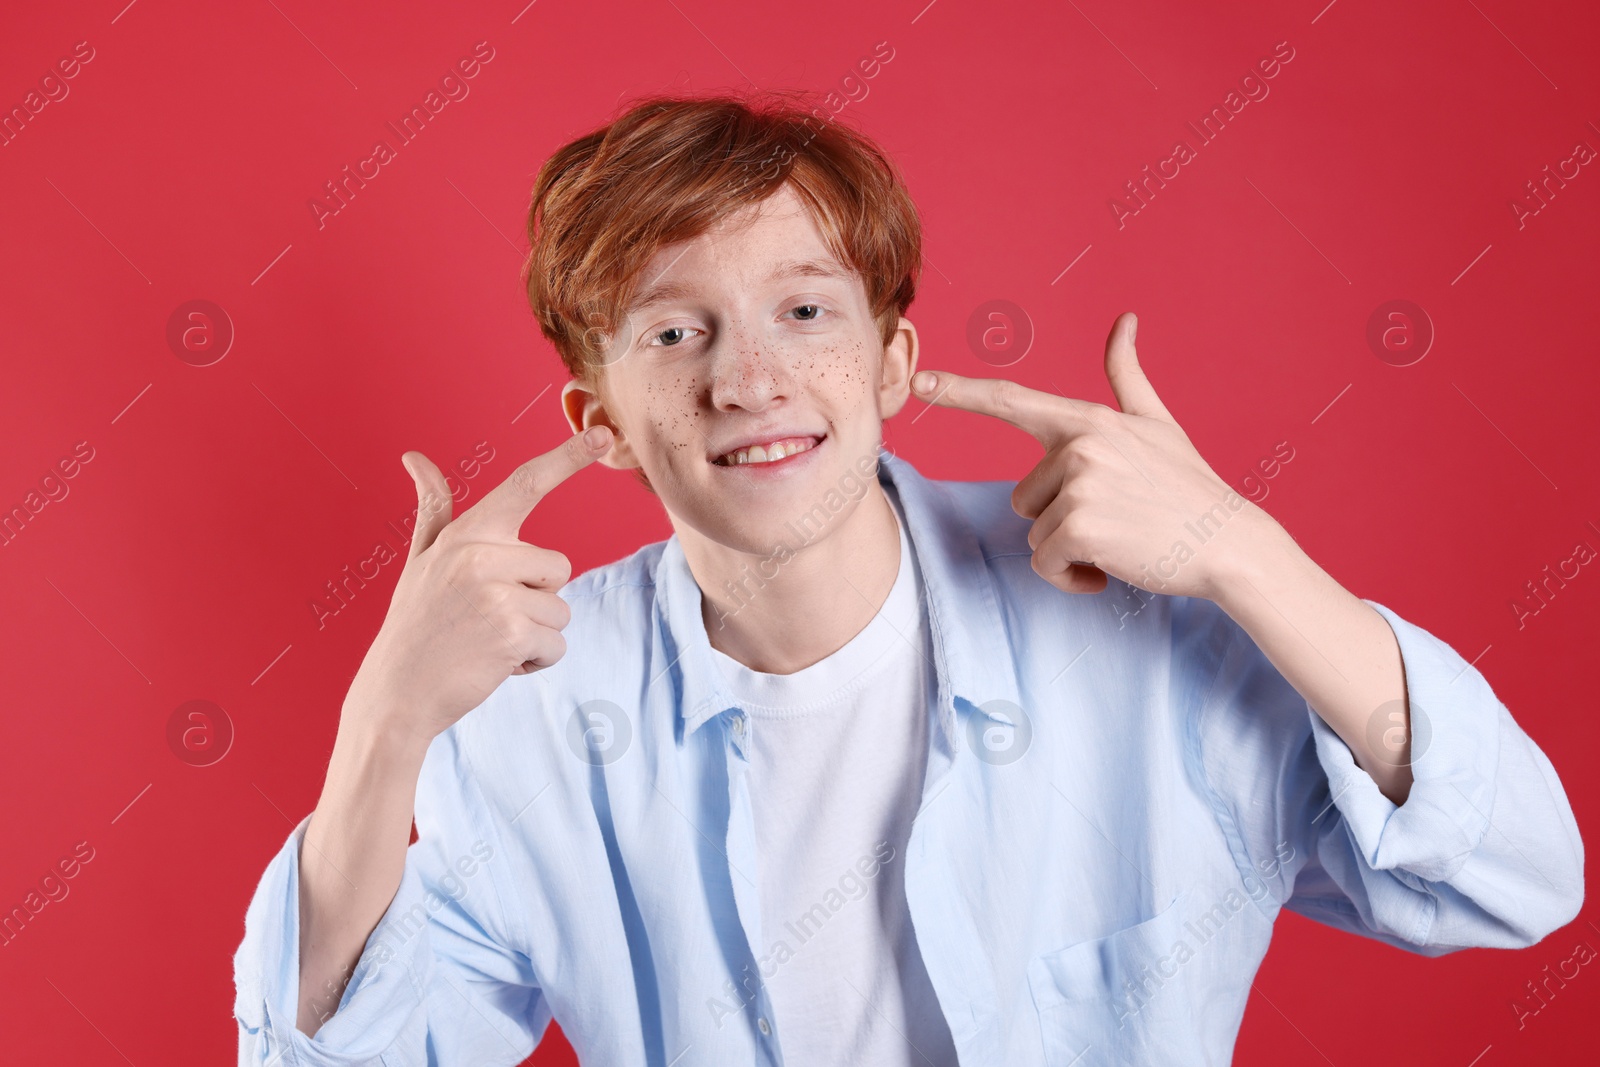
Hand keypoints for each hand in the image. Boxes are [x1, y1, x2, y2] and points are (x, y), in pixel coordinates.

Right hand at [344, 426, 613, 741]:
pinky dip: (535, 662)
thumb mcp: (421, 562)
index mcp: (466, 534)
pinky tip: (494, 664)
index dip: (567, 458)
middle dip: (535, 598)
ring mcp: (498, 594)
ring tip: (486, 641)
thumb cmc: (416, 625)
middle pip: (559, 567)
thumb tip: (415, 457)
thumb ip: (433, 510)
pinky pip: (556, 645)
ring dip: (534, 634)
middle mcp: (481, 555)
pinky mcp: (513, 632)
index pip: (525, 484)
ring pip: (561, 610)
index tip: (603, 434)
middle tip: (486, 618)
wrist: (395, 695)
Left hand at [910, 312, 1273, 599]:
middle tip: (1116, 519)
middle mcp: (1080, 444)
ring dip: (1069, 549)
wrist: (1230, 543)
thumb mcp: (1157, 425)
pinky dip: (1072, 577)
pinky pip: (1045, 563)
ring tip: (1119, 540)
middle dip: (1061, 519)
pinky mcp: (1081, 525)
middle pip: (1024, 497)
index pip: (1012, 401)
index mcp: (1089, 420)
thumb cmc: (1188, 488)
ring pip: (1036, 533)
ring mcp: (1080, 483)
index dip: (961, 392)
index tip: (919, 384)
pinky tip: (1112, 569)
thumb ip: (1127, 377)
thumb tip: (1125, 321)